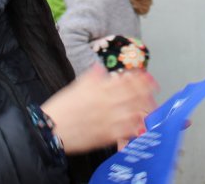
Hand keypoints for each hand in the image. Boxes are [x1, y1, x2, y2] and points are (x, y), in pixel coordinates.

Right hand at [42, 66, 157, 152]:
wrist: (50, 129)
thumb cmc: (61, 108)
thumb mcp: (75, 87)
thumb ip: (91, 78)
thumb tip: (100, 68)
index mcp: (99, 89)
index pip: (125, 81)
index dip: (139, 78)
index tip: (146, 76)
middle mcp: (106, 103)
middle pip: (133, 95)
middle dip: (146, 91)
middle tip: (154, 89)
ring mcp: (108, 120)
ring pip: (133, 112)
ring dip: (144, 108)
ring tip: (150, 105)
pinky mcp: (106, 136)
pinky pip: (126, 131)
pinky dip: (135, 127)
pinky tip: (140, 124)